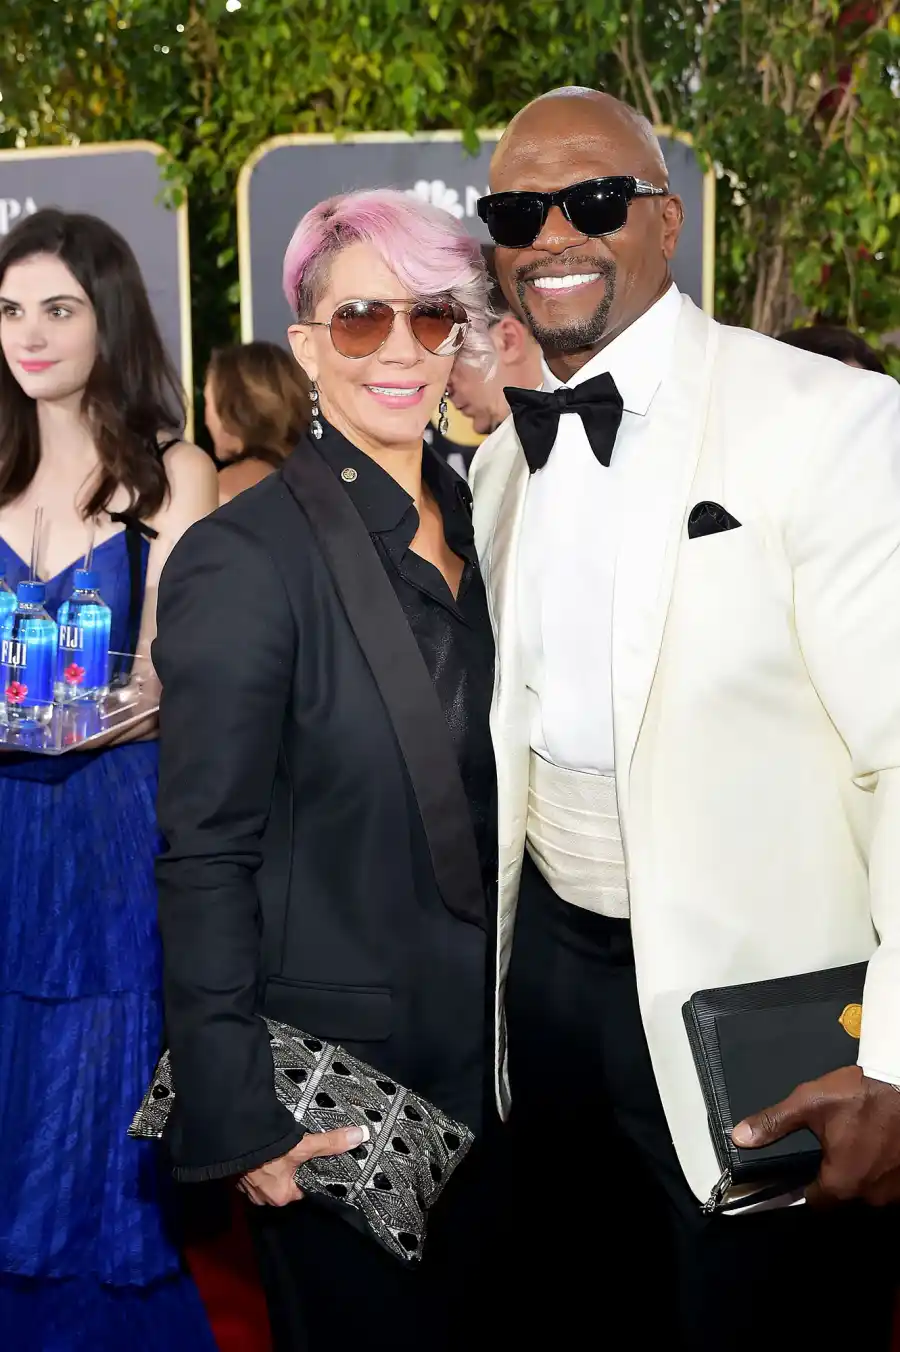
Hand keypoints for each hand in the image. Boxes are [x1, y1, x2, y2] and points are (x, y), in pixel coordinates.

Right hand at [238, 1123, 368, 1206]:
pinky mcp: (237, 1173)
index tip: (316, 1165)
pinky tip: (264, 1148)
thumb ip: (331, 1143)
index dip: (311, 1177)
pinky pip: (253, 1170)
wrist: (232, 1138)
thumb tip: (360, 1136)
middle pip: (286, 1183)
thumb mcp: (303, 1146)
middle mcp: (264, 1197)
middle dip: (291, 1169)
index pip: (303, 1190)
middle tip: (299, 1152)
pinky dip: (259, 1160)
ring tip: (282, 1150)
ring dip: (273, 1165)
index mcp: (281, 1196)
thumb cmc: (267, 1150)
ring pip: (268, 1177)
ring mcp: (248, 1187)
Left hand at [732, 1065, 899, 1206]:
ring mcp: (896, 1191)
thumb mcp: (810, 1103)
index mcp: (842, 1183)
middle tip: (833, 1144)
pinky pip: (889, 1182)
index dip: (805, 1187)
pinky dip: (882, 1168)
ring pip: (869, 1189)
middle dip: (836, 1175)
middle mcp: (872, 1196)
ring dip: (862, 1171)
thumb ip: (775, 1123)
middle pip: (843, 1196)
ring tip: (857, 1141)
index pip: (815, 1203)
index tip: (803, 1171)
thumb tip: (740, 1137)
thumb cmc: (862, 1094)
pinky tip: (877, 1144)